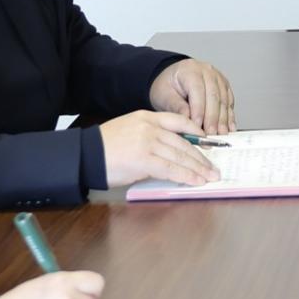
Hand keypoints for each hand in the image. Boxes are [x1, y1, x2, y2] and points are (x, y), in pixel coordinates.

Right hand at [97, 108, 216, 187]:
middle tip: (213, 167)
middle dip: (202, 157)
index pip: (179, 120)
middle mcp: (150, 127)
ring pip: (181, 156)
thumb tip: (171, 153)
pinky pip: (172, 169)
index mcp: (146, 117)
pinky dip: (186, 176)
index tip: (208, 141)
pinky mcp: (144, 160)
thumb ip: (151, 136)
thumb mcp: (129, 130)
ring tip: (209, 176)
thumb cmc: (105, 147)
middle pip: (184, 142)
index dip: (196, 132)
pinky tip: (196, 181)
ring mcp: (148, 143)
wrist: (85, 154)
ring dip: (198, 168)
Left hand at [152, 58, 236, 133]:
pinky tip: (229, 127)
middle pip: (214, 96)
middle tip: (210, 134)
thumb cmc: (167, 85)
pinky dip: (229, 116)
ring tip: (220, 134)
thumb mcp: (165, 95)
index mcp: (190, 70)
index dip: (199, 110)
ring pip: (224, 100)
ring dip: (223, 119)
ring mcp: (218, 78)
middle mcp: (207, 71)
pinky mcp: (224, 86)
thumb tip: (189, 121)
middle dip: (213, 118)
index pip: (197, 91)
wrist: (172, 78)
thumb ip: (177, 107)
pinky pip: (229, 101)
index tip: (197, 126)